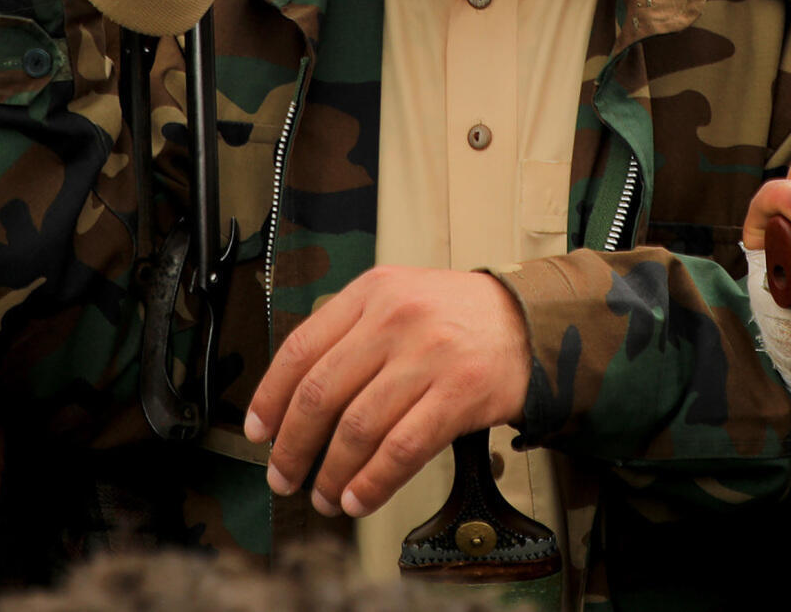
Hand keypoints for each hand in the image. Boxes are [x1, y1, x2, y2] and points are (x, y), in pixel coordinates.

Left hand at [245, 265, 530, 518]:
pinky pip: (402, 448)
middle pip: (321, 393)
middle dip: (293, 446)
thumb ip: (350, 331)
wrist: (531, 321)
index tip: (259, 432)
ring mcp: (428, 355)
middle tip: (283, 476)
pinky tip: (358, 498)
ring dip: (331, 473)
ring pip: (358, 427)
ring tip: (324, 496)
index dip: (270, 397)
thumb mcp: (398, 298)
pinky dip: (372, 482)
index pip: (300, 348)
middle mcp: (395, 319)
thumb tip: (294, 397)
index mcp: (372, 292)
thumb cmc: (457, 316)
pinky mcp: (459, 393)